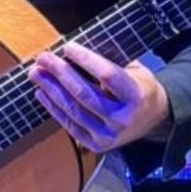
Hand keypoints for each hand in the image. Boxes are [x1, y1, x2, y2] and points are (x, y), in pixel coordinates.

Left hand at [30, 40, 171, 151]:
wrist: (154, 120)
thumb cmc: (140, 87)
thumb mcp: (135, 70)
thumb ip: (112, 61)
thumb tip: (77, 49)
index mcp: (136, 96)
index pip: (108, 75)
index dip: (86, 60)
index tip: (68, 46)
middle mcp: (122, 119)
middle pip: (85, 93)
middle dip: (61, 73)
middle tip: (43, 57)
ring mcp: (108, 135)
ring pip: (74, 109)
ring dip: (51, 89)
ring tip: (36, 73)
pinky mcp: (96, 145)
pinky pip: (70, 125)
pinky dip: (53, 108)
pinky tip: (41, 93)